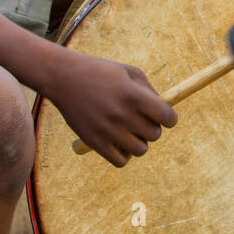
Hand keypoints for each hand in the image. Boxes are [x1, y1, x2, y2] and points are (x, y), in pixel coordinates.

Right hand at [50, 53, 177, 167]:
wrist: (64, 78)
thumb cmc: (100, 72)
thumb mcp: (129, 72)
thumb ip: (150, 91)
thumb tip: (165, 112)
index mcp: (133, 95)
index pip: (167, 117)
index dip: (170, 118)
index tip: (165, 116)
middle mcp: (122, 114)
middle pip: (154, 135)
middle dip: (152, 127)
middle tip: (141, 119)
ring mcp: (107, 130)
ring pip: (140, 150)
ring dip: (139, 142)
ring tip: (129, 130)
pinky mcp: (94, 142)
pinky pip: (121, 161)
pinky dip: (124, 155)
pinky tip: (119, 142)